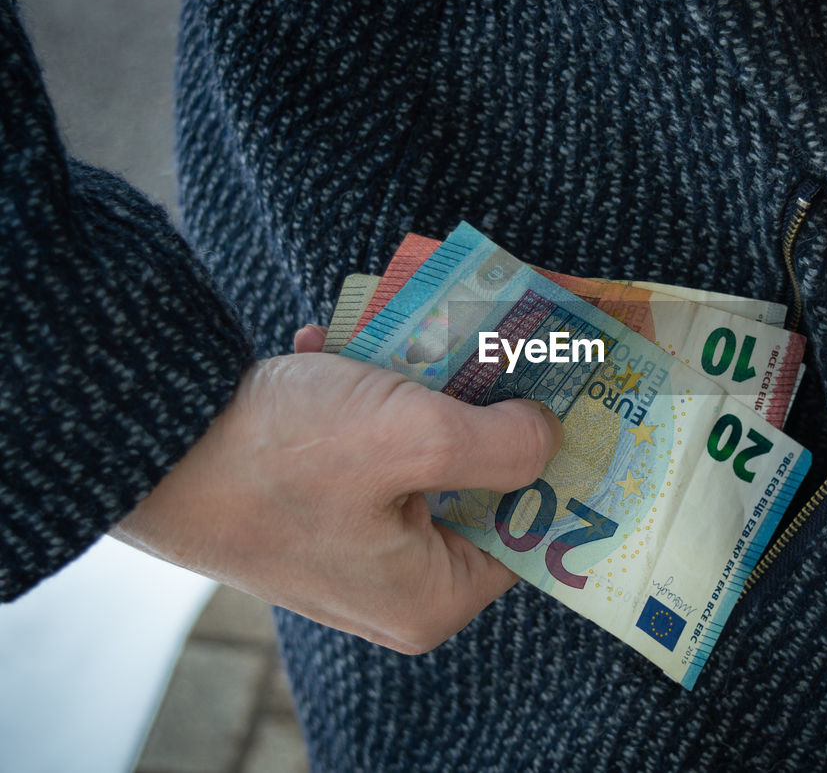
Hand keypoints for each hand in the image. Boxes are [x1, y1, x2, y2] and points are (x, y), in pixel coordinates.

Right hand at [112, 325, 561, 653]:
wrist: (145, 443)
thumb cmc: (277, 453)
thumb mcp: (413, 436)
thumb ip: (503, 442)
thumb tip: (547, 433)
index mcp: (428, 597)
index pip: (531, 533)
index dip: (557, 464)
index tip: (576, 399)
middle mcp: (392, 584)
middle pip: (476, 488)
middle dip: (479, 410)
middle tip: (501, 346)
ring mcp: (350, 545)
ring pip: (421, 456)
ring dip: (418, 390)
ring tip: (408, 334)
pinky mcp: (312, 507)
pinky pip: (366, 448)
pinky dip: (363, 396)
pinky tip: (338, 347)